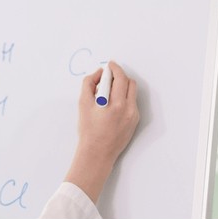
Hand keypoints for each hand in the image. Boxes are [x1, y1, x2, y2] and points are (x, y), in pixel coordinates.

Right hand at [65, 61, 139, 202]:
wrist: (97, 153)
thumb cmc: (88, 130)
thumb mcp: (83, 104)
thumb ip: (89, 84)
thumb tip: (98, 74)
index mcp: (116, 104)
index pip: (120, 78)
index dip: (114, 68)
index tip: (109, 65)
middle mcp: (128, 108)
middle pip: (129, 82)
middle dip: (119, 76)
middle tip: (108, 77)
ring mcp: (133, 115)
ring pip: (132, 92)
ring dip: (122, 86)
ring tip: (109, 92)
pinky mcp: (134, 121)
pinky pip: (132, 103)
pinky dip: (123, 98)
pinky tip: (112, 104)